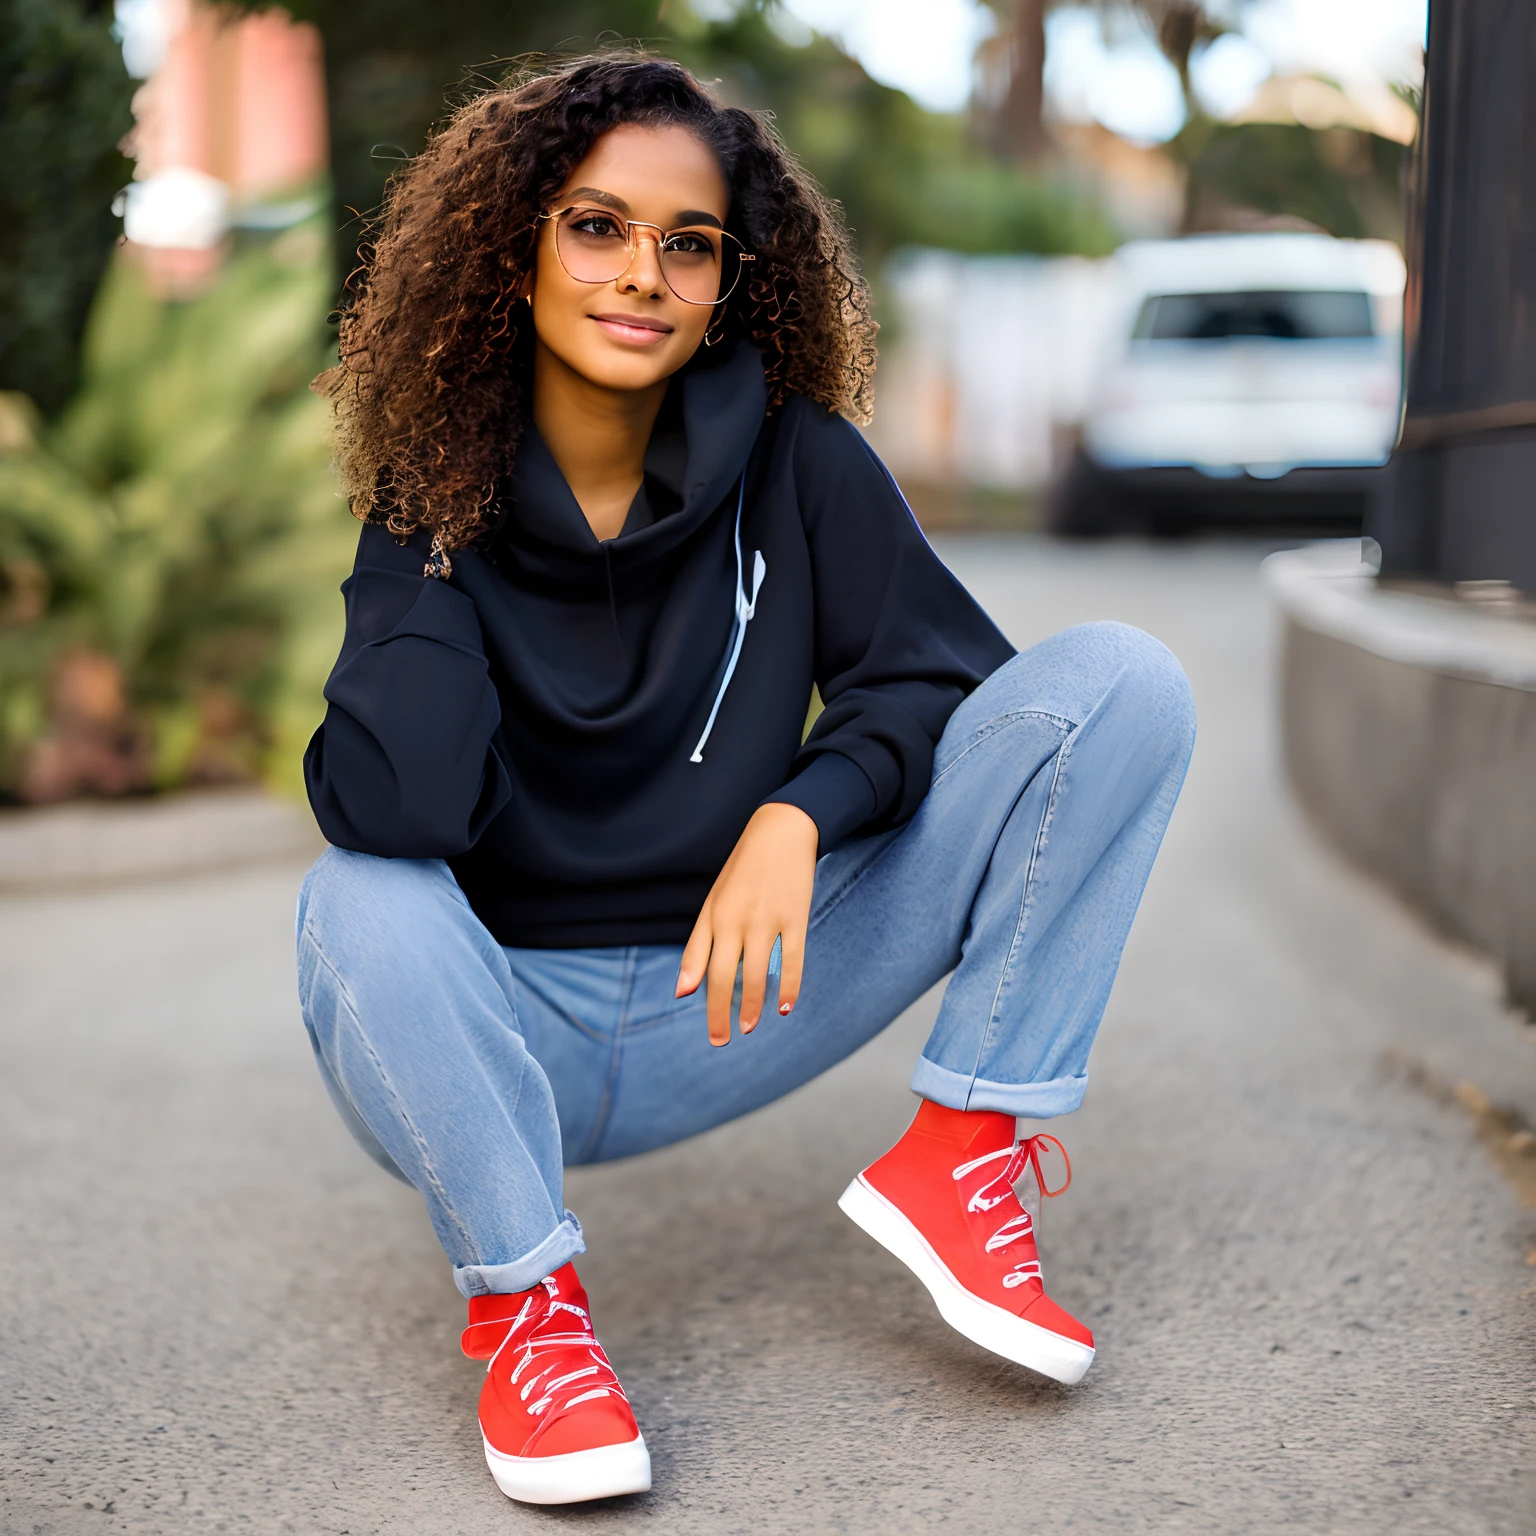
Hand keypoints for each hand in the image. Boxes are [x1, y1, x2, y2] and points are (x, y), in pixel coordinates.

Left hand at [676, 802, 817, 1045]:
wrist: (781, 831)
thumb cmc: (744, 872)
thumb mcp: (715, 902)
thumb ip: (699, 945)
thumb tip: (681, 990)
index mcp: (714, 916)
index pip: (702, 967)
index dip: (703, 1001)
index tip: (710, 1031)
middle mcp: (736, 920)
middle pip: (724, 976)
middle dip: (721, 1012)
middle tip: (722, 1040)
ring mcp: (767, 919)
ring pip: (757, 972)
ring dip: (752, 1005)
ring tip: (749, 1027)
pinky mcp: (795, 917)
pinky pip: (793, 959)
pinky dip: (790, 986)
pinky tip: (786, 1007)